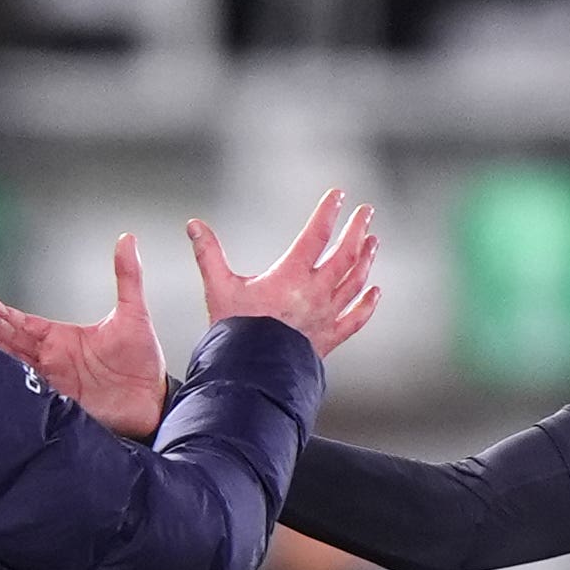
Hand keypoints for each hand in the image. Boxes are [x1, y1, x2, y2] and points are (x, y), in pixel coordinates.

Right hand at [0, 233, 167, 440]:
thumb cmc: (142, 360)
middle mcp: (53, 359)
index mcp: (62, 338)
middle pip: (12, 340)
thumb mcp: (134, 313)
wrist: (152, 400)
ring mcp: (54, 381)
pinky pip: (30, 391)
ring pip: (15, 364)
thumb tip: (127, 240)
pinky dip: (13, 381)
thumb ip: (127, 276)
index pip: (24, 323)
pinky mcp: (59, 402)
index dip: (2, 313)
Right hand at [186, 188, 380, 357]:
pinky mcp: (329, 338)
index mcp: (291, 276)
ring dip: (366, 260)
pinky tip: (375, 292)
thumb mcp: (218, 288)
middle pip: (345, 255)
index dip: (329, 211)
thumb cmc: (234, 332)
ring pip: (355, 282)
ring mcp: (326, 316)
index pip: (316, 234)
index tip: (339, 195)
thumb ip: (208, 254)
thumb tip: (193, 225)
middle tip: (366, 212)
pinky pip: (355, 319)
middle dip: (357, 230)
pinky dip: (367, 304)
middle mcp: (315, 294)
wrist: (250, 374)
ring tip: (373, 242)